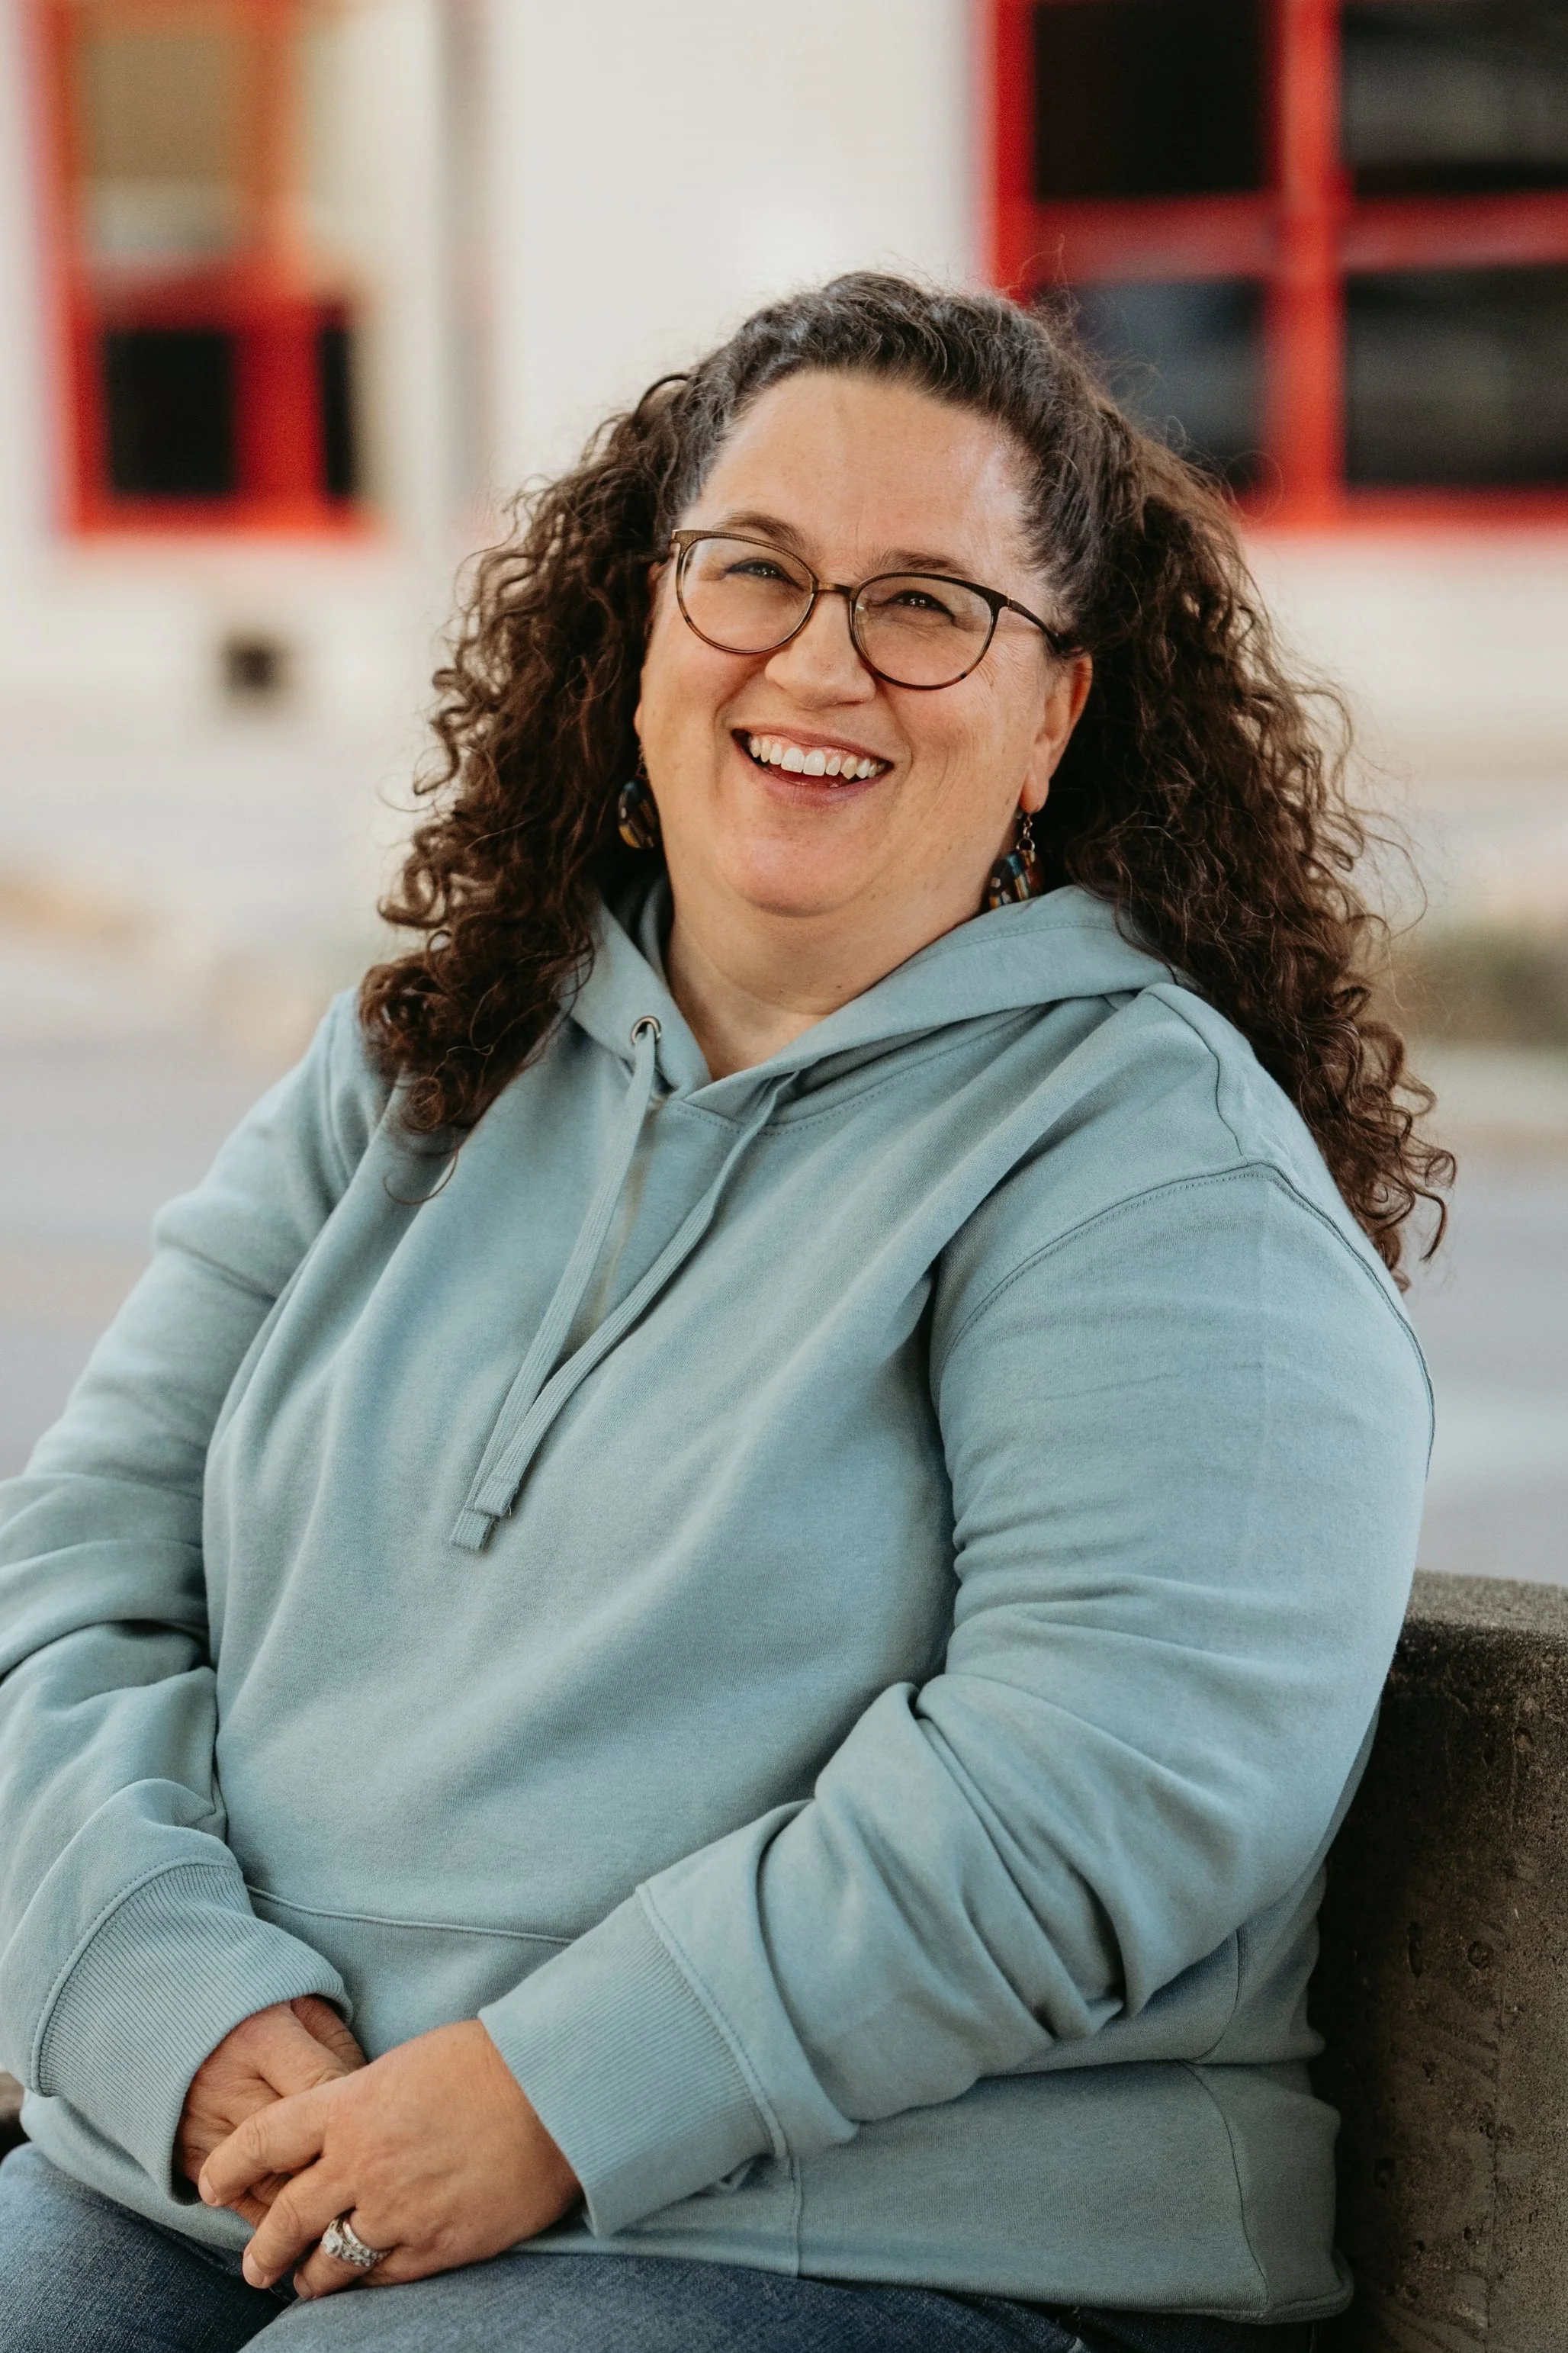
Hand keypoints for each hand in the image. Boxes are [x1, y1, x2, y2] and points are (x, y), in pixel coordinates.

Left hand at [198, 2019, 578, 2298]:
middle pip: (288, 2217)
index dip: (230, 2165)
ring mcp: (396, 2209)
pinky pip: (383, 2278)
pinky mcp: (436, 2245)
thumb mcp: (411, 2065)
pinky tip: (365, 2283)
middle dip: (263, 2247)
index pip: (266, 2139)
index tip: (209, 2185)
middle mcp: (361, 2163)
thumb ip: (369, 2104)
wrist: (555, 2088)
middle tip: (253, 2265)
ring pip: (330, 2262)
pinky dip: (367, 2283)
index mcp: (350, 2106)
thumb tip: (354, 2130)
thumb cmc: (491, 2060)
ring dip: (311, 2276)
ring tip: (304, 2283)